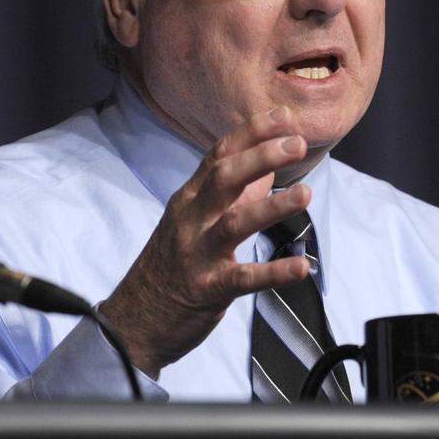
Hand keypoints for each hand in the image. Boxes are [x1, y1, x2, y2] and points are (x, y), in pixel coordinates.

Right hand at [102, 106, 312, 374]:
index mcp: (190, 198)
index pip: (220, 154)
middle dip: (261, 156)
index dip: (253, 132)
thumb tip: (266, 166)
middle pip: (224, 178)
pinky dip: (274, 272)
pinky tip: (302, 267)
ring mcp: (197, 253)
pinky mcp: (207, 289)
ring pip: (234, 222)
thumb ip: (229, 193)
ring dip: (272, 206)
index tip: (285, 117)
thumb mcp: (193, 220)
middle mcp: (191, 218)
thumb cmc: (170, 265)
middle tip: (298, 143)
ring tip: (305, 193)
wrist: (133, 321)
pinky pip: (243, 278)